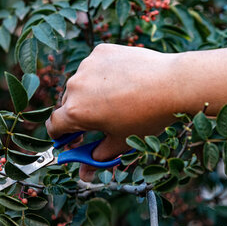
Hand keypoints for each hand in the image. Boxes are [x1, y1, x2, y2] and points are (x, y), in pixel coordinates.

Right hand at [46, 44, 180, 179]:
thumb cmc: (147, 117)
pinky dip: (103, 75)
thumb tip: (84, 174)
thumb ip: (98, 158)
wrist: (172, 85)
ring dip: (90, 93)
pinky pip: (95, 67)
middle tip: (98, 122)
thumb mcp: (121, 141)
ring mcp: (87, 66)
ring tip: (117, 100)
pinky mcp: (101, 51)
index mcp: (76, 112)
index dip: (61, 135)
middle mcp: (75, 86)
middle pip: (67, 105)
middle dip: (79, 115)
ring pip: (81, 84)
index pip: (54, 125)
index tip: (71, 138)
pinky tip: (124, 81)